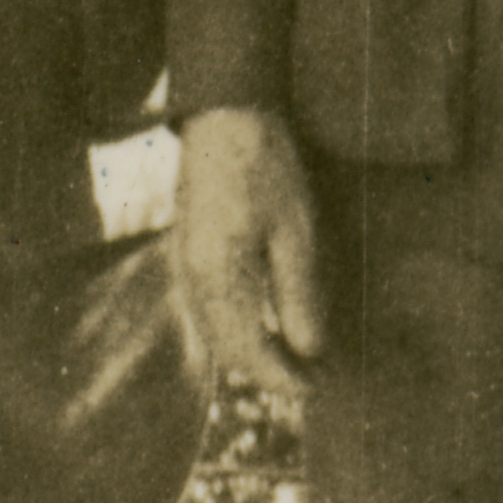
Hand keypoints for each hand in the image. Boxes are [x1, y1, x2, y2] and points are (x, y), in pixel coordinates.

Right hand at [173, 102, 327, 398]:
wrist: (226, 115)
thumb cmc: (266, 167)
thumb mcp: (296, 233)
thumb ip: (300, 298)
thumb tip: (308, 351)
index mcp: (217, 277)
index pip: (248, 353)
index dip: (283, 378)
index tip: (317, 387)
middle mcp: (192, 279)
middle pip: (227, 350)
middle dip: (267, 370)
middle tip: (312, 375)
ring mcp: (184, 265)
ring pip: (215, 333)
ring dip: (252, 352)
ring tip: (295, 354)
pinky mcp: (188, 253)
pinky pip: (208, 310)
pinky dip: (237, 327)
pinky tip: (265, 322)